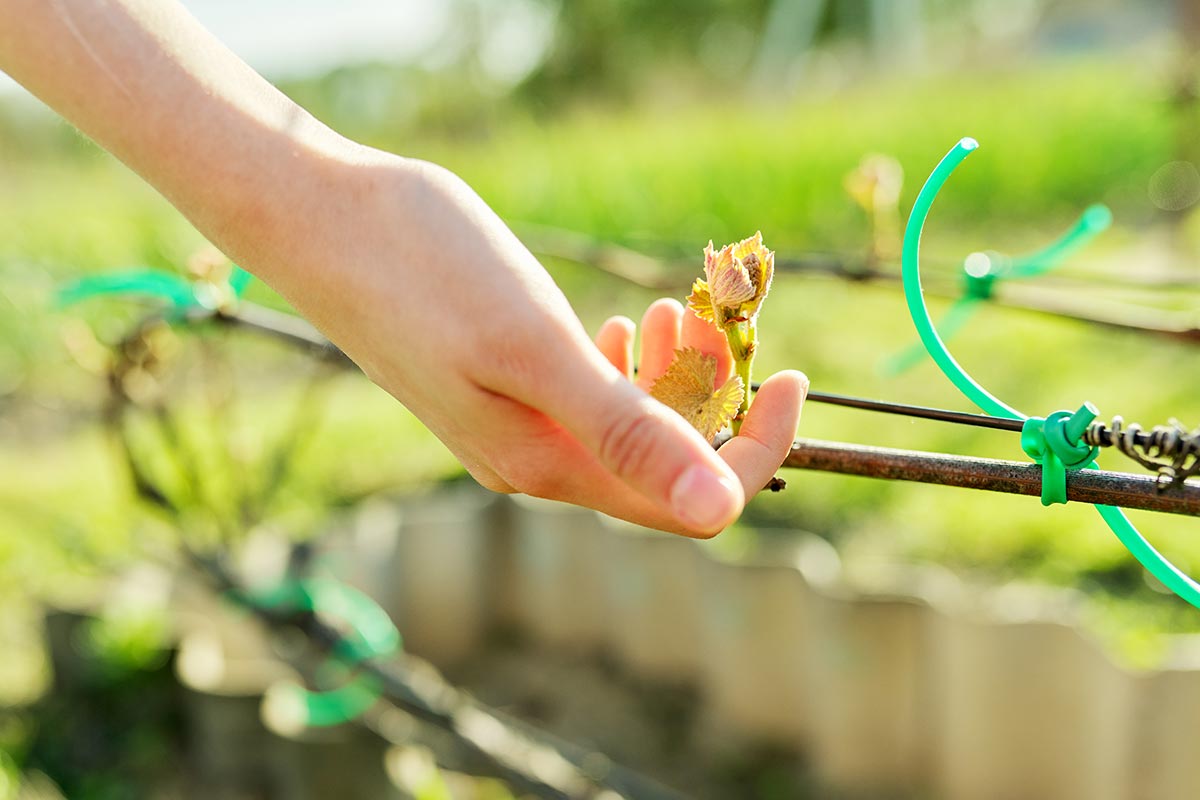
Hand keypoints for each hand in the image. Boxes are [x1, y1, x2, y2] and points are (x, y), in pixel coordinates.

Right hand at [267, 156, 805, 536]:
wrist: (322, 221)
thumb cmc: (424, 270)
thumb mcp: (537, 348)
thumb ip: (626, 431)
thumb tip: (721, 512)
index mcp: (550, 465)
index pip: (690, 499)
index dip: (754, 450)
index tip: (792, 374)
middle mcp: (535, 462)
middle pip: (662, 462)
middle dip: (709, 397)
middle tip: (703, 315)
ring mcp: (513, 428)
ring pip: (628, 427)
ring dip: (668, 377)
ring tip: (668, 309)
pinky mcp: (497, 388)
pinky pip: (590, 401)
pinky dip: (624, 366)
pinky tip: (625, 324)